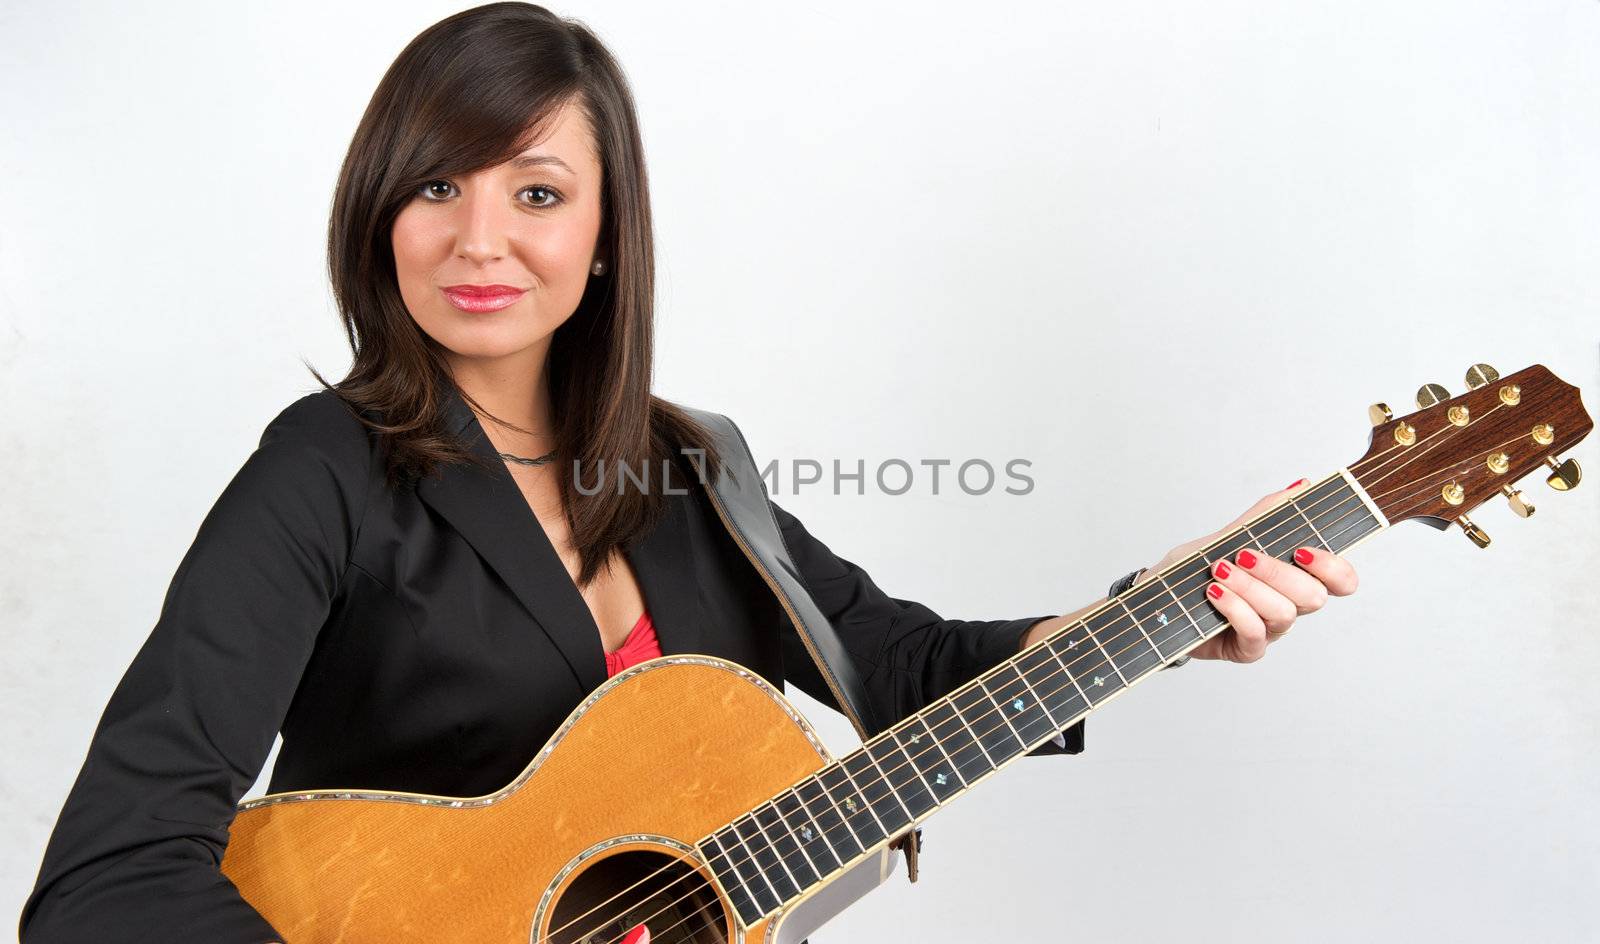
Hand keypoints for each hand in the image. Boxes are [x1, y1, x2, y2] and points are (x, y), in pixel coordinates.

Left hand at [1136, 478, 1358, 662]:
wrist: (1156, 599)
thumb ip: (1264, 515)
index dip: (1334, 568)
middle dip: (1277, 572)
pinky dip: (1234, 607)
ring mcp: (1270, 630)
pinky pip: (1254, 633)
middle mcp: (1289, 606)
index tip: (1303, 551)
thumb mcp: (1226, 536)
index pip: (1340, 580)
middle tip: (1243, 555)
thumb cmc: (1195, 570)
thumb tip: (1301, 486)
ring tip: (1219, 571)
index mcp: (1294, 577)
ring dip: (1249, 588)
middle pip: (1314, 597)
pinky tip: (1213, 593)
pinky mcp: (1247, 649)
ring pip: (1283, 613)